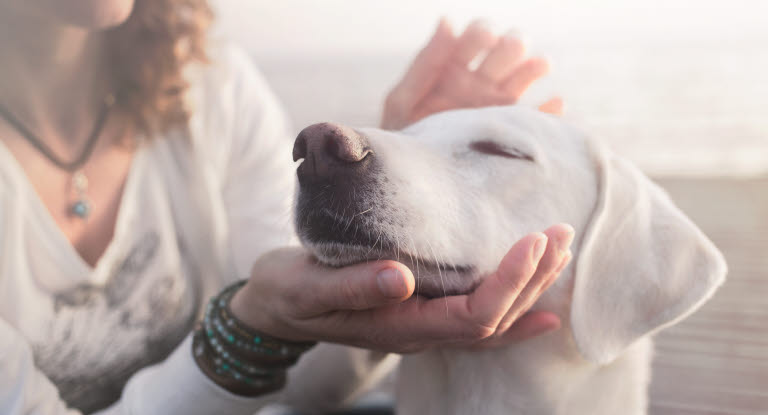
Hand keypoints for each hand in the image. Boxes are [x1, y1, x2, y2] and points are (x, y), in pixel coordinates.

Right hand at [229, 224, 573, 352]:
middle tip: (559, 234)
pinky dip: (514, 310)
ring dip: (530, 287)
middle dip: (532, 279)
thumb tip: (399, 278)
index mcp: (399, 327)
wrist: (276, 305)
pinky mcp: (421, 311)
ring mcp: (423, 325)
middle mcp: (420, 332)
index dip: (509, 283)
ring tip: (560, 251)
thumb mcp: (308, 286)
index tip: (532, 241)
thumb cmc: (289, 292)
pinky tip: (542, 304)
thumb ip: (352, 287)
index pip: (472, 316)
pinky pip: (478, 319)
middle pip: (494, 319)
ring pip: (492, 320)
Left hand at [381, 19, 562, 129]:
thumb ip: (426, 62)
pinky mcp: (512, 132)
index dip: (484, 32)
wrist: (414, 180)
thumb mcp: (404, 100)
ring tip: (538, 66)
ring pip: (527, 75)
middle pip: (508, 49)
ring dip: (534, 66)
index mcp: (454, 67)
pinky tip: (554, 104)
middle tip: (507, 50)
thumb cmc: (403, 137)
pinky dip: (551, 111)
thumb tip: (448, 21)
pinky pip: (540, 119)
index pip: (477, 35)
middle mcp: (480, 82)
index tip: (485, 38)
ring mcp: (498, 106)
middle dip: (512, 43)